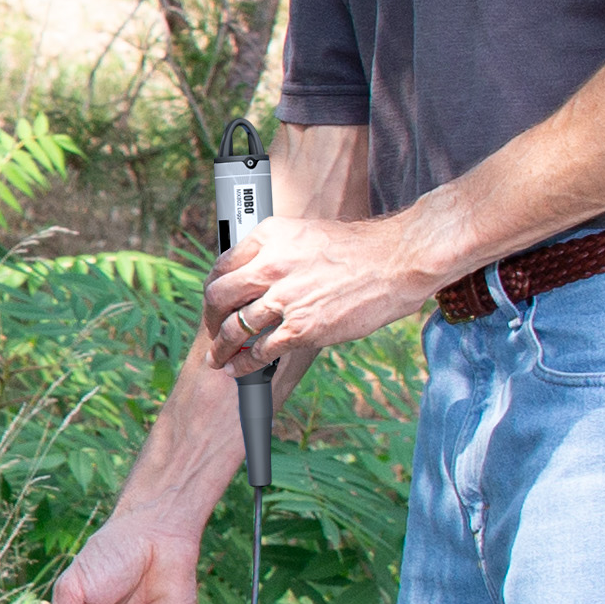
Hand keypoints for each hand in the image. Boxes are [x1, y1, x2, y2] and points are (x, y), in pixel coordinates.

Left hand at [203, 210, 453, 377]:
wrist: (395, 262)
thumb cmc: (357, 250)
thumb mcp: (306, 234)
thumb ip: (277, 251)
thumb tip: (257, 274)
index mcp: (270, 236)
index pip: (222, 264)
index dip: (213, 289)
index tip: (214, 302)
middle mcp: (271, 265)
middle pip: (218, 297)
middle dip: (209, 319)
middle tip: (212, 330)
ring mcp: (285, 298)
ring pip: (233, 328)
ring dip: (220, 348)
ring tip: (218, 359)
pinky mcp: (301, 328)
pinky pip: (259, 351)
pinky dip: (245, 365)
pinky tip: (241, 369)